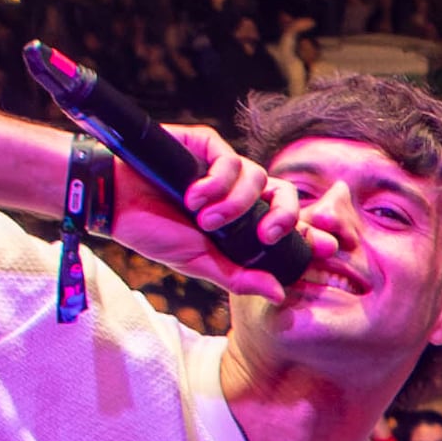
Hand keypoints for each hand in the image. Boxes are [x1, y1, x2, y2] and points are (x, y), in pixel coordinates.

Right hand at [106, 128, 293, 303]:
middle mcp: (239, 192)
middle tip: (268, 234)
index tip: (327, 246)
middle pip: (284, 193)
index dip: (309, 231)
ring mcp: (223, 168)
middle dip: (285, 215)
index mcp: (243, 220)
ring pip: (257, 176)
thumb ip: (239, 277)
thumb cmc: (154, 232)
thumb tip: (279, 294)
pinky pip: (230, 158)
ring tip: (204, 219)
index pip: (286, 222)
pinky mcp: (206, 146)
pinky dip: (217, 181)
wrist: (114, 204)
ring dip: (235, 203)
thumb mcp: (200, 262)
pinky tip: (194, 197)